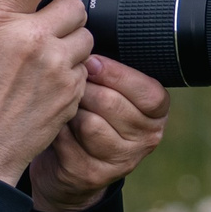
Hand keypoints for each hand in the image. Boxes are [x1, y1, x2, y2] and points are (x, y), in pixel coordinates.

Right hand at [0, 0, 90, 186]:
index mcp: (0, 19)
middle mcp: (34, 39)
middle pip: (75, 4)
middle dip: (63, 10)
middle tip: (48, 23)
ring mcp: (57, 69)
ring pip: (86, 38)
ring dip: (70, 42)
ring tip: (47, 56)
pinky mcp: (70, 95)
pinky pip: (84, 71)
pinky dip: (72, 73)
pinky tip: (48, 83)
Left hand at [28, 55, 169, 211]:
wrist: (71, 165)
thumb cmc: (89, 114)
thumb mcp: (109, 89)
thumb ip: (111, 69)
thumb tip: (92, 36)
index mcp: (156, 112)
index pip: (148, 92)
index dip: (117, 73)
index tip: (92, 59)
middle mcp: (147, 138)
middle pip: (113, 104)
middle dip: (85, 86)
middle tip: (66, 77)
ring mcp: (122, 161)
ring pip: (90, 123)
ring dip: (70, 108)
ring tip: (60, 100)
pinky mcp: (94, 175)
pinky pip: (69, 141)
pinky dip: (56, 127)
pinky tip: (53, 123)